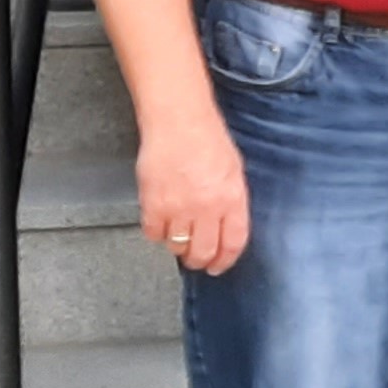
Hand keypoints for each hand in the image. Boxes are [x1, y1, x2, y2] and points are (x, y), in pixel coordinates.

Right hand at [138, 115, 251, 275]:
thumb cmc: (207, 139)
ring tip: (177, 234)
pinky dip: (156, 232)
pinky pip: (153, 234)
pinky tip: (160, 222)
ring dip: (177, 246)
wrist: (179, 121)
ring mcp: (179, 208)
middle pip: (203, 251)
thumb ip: (231, 201)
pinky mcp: (154, 205)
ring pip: (177, 246)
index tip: (217, 267)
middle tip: (194, 259)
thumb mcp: (233, 171)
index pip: (233, 243)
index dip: (225, 261)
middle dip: (199, 260)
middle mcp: (208, 208)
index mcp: (232, 199)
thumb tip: (226, 226)